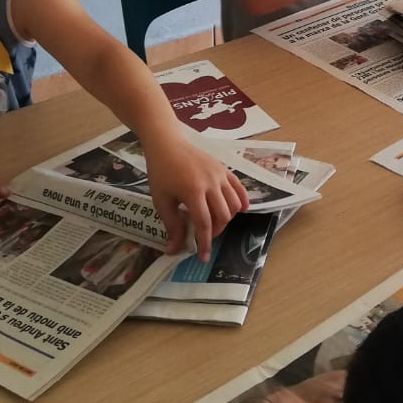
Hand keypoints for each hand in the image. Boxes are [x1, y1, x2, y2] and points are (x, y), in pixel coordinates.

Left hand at [141, 135, 248, 257]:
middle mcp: (211, 183)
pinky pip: (239, 189)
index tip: (203, 257)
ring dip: (226, 219)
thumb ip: (172, 225)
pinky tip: (239, 210)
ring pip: (234, 204)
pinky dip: (241, 202)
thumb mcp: (161, 201)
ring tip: (214, 222)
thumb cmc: (161, 173)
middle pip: (223, 216)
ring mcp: (220, 175)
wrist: (168, 145)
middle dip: (215, 231)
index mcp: (193, 191)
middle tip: (203, 235)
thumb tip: (174, 250)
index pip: (204, 223)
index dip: (205, 243)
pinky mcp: (225, 170)